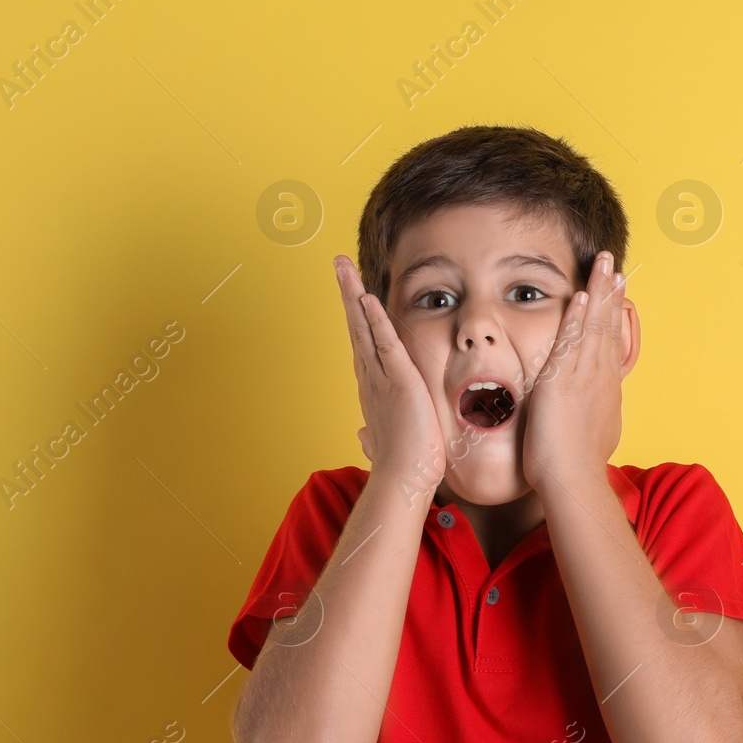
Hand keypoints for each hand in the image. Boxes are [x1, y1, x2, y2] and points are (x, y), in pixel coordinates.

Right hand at [334, 255, 444, 495]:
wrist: (404, 480)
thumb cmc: (400, 464)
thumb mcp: (384, 443)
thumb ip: (372, 434)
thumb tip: (362, 436)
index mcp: (371, 388)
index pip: (362, 342)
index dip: (354, 315)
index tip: (350, 293)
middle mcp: (370, 378)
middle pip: (354, 326)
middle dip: (346, 292)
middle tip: (338, 263)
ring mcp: (381, 378)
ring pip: (363, 327)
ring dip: (353, 294)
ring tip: (343, 266)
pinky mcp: (399, 382)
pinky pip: (385, 344)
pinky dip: (375, 320)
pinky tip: (367, 298)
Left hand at [522, 251, 626, 495]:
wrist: (572, 479)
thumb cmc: (578, 466)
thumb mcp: (598, 434)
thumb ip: (598, 416)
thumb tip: (599, 415)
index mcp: (606, 388)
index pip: (610, 342)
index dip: (612, 315)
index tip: (615, 293)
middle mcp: (600, 377)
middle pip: (608, 326)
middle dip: (611, 293)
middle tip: (614, 265)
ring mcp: (584, 377)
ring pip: (595, 327)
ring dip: (599, 294)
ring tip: (603, 266)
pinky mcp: (563, 381)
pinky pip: (572, 342)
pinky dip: (578, 318)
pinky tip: (582, 296)